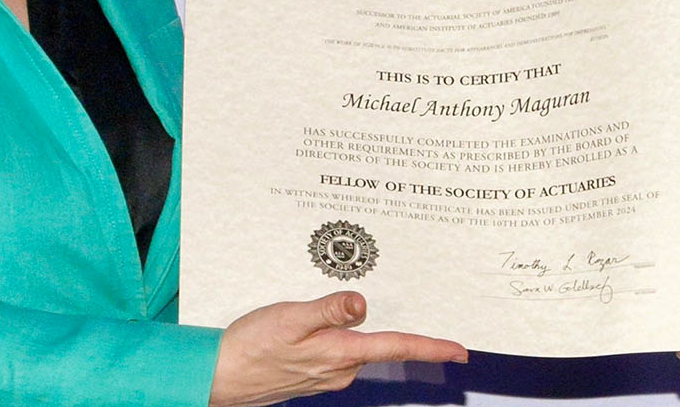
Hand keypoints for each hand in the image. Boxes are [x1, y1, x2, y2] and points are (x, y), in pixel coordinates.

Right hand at [208, 290, 466, 406]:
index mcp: (341, 353)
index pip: (397, 347)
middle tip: (368, 305)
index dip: (431, 347)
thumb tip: (362, 303)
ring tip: (318, 313)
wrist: (219, 376)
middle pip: (378, 344)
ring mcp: (327, 375)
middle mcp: (340, 369)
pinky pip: (335, 352)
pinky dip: (332, 337)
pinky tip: (309, 327)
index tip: (460, 350)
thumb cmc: (252, 346)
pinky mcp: (313, 375)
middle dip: (381, 328)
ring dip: (348, 330)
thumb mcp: (291, 317)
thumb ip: (329, 310)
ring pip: (354, 347)